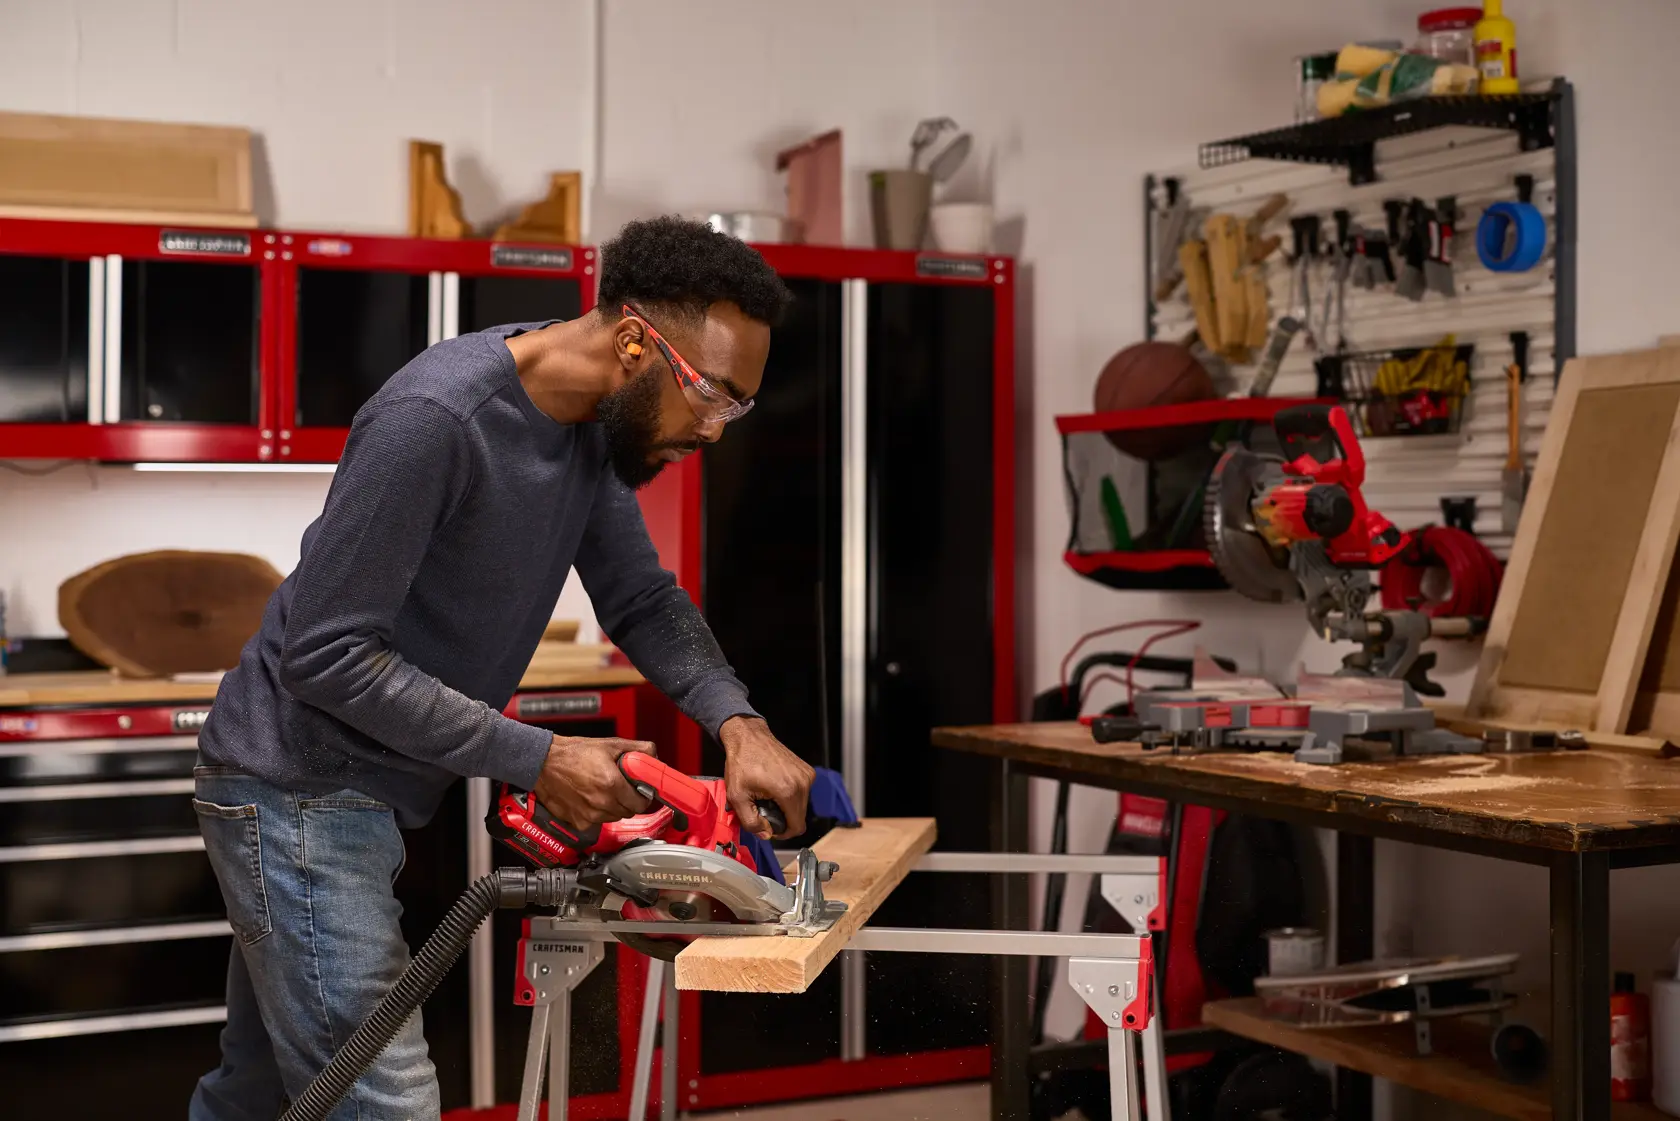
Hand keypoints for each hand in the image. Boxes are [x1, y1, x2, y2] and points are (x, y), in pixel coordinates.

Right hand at [532, 735, 657, 829]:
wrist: (544, 762)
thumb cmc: (573, 753)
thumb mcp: (610, 744)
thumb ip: (638, 749)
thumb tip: (653, 756)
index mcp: (611, 784)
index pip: (641, 803)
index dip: (642, 796)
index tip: (639, 791)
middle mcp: (601, 802)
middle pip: (628, 812)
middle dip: (628, 801)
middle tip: (620, 788)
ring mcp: (588, 815)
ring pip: (613, 817)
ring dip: (613, 807)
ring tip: (602, 790)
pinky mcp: (577, 822)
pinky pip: (596, 822)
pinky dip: (596, 813)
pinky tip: (589, 798)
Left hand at [719, 716, 813, 839]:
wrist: (748, 737)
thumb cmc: (742, 762)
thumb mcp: (737, 796)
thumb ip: (751, 822)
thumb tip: (765, 834)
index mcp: (788, 791)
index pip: (797, 827)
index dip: (783, 833)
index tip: (770, 827)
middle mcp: (803, 783)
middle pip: (799, 817)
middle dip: (782, 818)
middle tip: (763, 808)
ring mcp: (806, 775)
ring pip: (801, 805)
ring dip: (786, 807)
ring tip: (768, 796)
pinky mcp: (806, 769)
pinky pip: (802, 793)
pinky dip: (790, 795)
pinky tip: (774, 787)